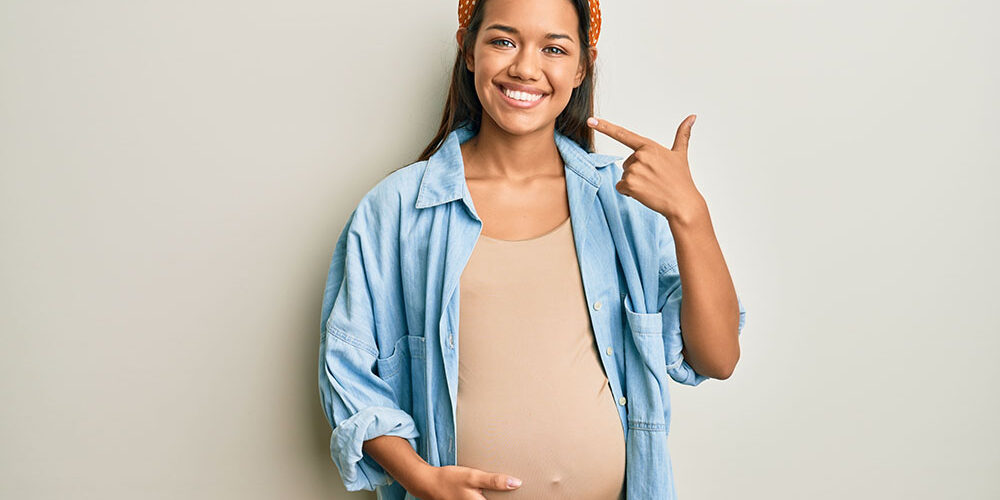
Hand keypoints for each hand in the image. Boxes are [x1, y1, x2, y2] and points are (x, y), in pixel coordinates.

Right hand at [415, 464, 521, 499]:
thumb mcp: (473, 476)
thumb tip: (516, 483)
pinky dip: (482, 497)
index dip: (513, 499)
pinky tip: (483, 492)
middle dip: (504, 497)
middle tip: (512, 489)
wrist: (427, 484)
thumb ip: (494, 481)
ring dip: (494, 496)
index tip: (525, 496)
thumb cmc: (449, 479)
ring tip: (502, 492)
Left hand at [587, 115, 705, 222]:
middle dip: (637, 172)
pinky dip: (629, 192)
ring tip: (652, 187)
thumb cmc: (681, 179)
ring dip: (635, 184)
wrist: (682, 203)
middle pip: (627, 163)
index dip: (605, 127)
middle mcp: (640, 156)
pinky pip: (621, 187)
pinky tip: (645, 194)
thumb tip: (692, 117)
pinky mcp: (630, 184)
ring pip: (624, 176)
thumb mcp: (680, 154)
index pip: (623, 134)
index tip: (590, 120)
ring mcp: (634, 170)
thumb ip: (682, 134)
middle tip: (654, 179)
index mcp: (649, 146)